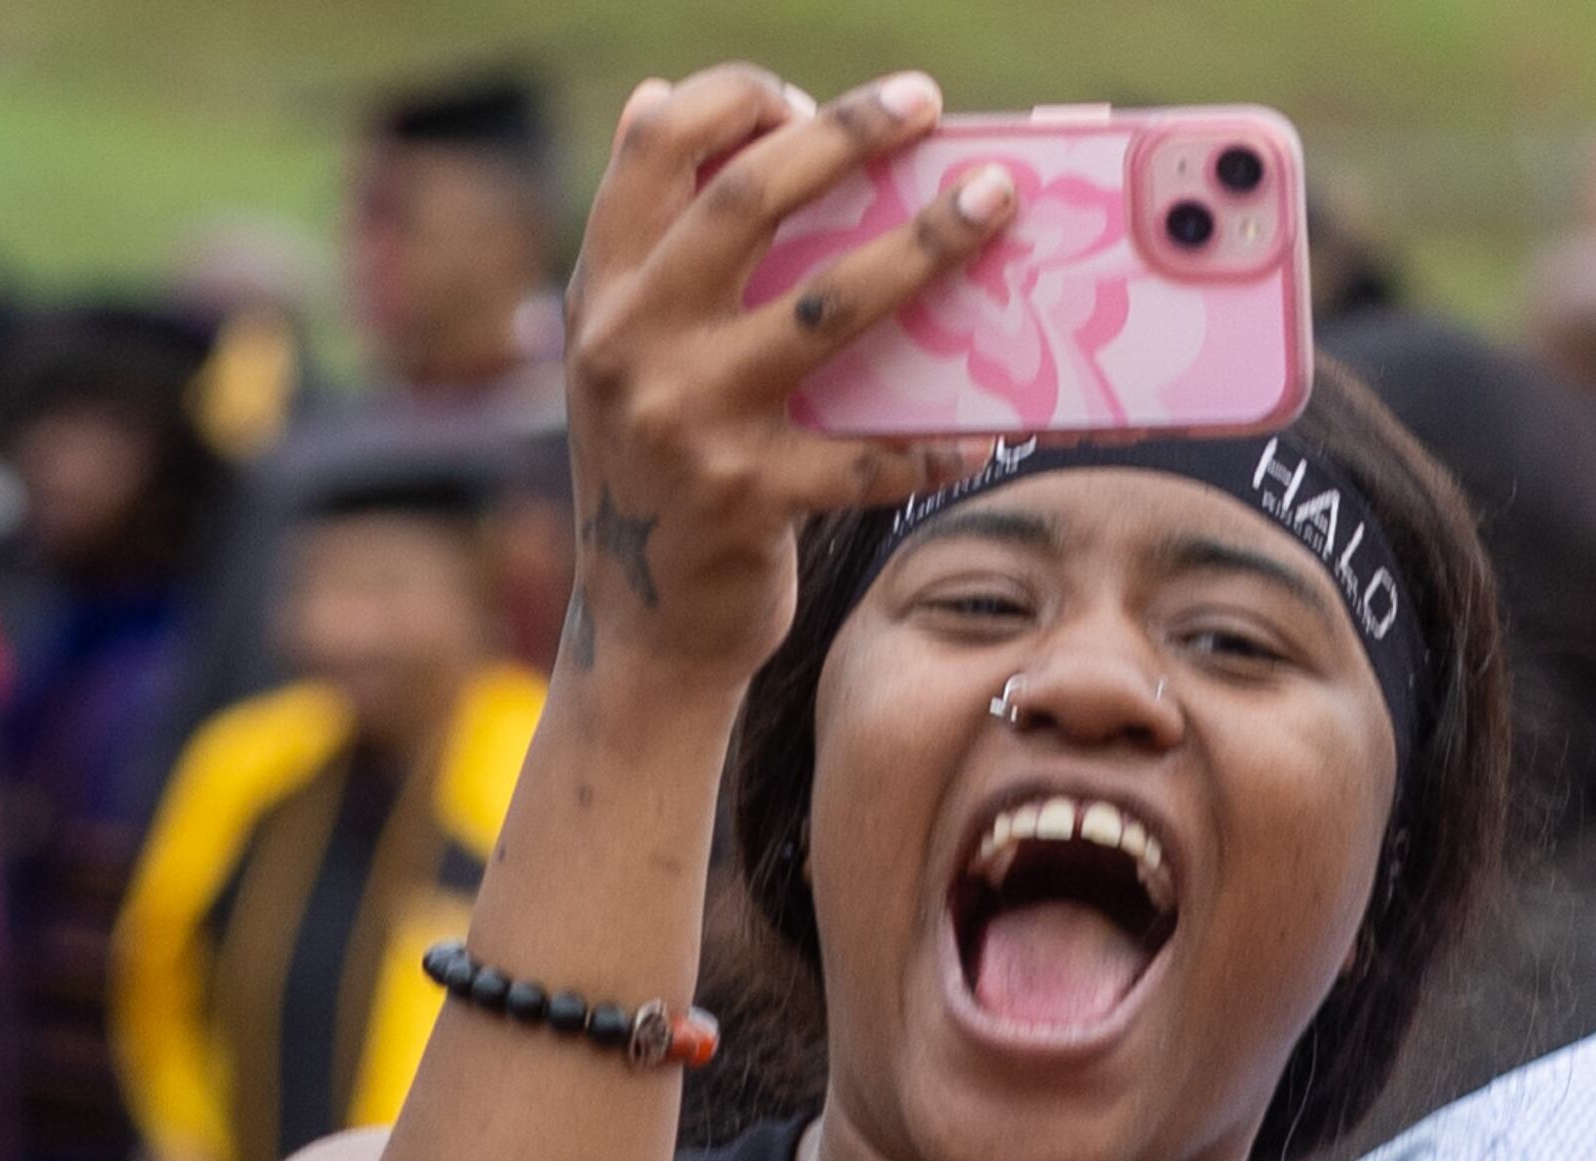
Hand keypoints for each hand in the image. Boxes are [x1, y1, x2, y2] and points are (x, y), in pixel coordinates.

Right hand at [558, 63, 1019, 678]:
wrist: (643, 631)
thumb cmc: (658, 471)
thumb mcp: (618, 353)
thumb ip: (642, 242)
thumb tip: (654, 95)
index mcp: (602, 294)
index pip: (652, 147)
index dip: (733, 96)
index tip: (803, 95)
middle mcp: (630, 346)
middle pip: (747, 197)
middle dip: (849, 134)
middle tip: (925, 105)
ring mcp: (689, 422)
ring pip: (831, 306)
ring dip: (927, 246)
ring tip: (993, 203)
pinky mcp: (750, 499)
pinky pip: (871, 452)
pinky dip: (935, 438)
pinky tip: (982, 429)